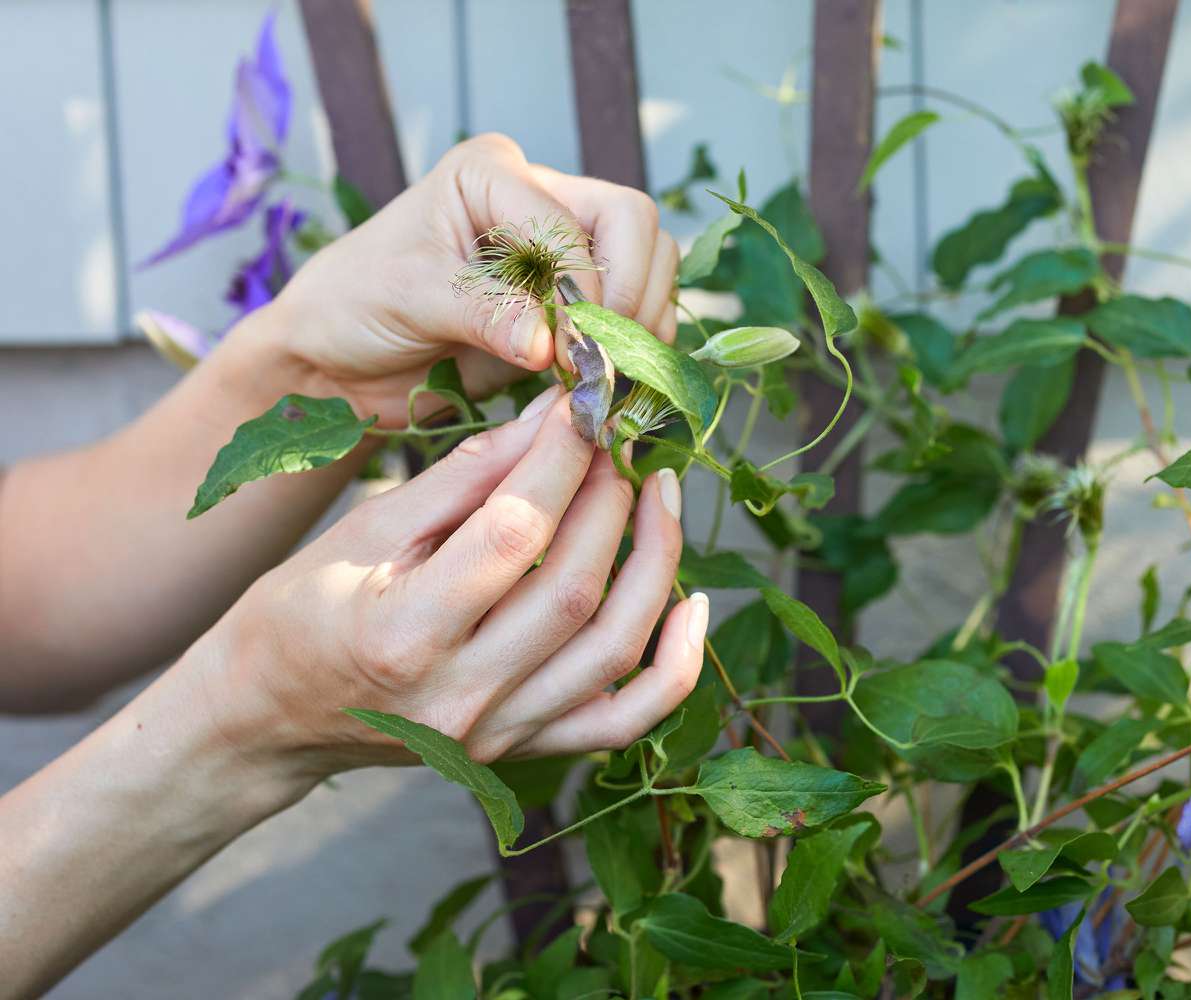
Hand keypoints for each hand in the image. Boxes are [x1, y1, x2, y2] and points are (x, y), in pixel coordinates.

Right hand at [185, 389, 706, 776]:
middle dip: (610, 497)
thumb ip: (462, 478)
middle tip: (619, 438)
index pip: (514, 532)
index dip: (563, 458)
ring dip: (654, 559)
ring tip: (659, 491)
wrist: (267, 719)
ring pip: (614, 647)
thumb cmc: (300, 612)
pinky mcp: (524, 749)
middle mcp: (459, 696)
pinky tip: (691, 604)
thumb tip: (551, 418)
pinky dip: (675, 666)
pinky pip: (626, 719)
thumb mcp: (363, 530)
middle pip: (575, 586)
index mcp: (402, 634)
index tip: (588, 402)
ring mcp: (498, 733)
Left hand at [254, 133, 680, 423]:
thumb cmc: (355, 305)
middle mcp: (539, 199)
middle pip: (636, 225)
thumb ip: (483, 313)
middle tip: (601, 360)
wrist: (343, 360)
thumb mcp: (409, 298)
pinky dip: (635, 350)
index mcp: (494, 175)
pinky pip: (638, 313)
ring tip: (602, 378)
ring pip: (652, 266)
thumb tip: (551, 344)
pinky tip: (606, 384)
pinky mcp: (575, 303)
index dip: (584, 287)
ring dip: (640, 327)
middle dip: (630, 297)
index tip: (564, 350)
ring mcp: (565, 253)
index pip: (577, 219)